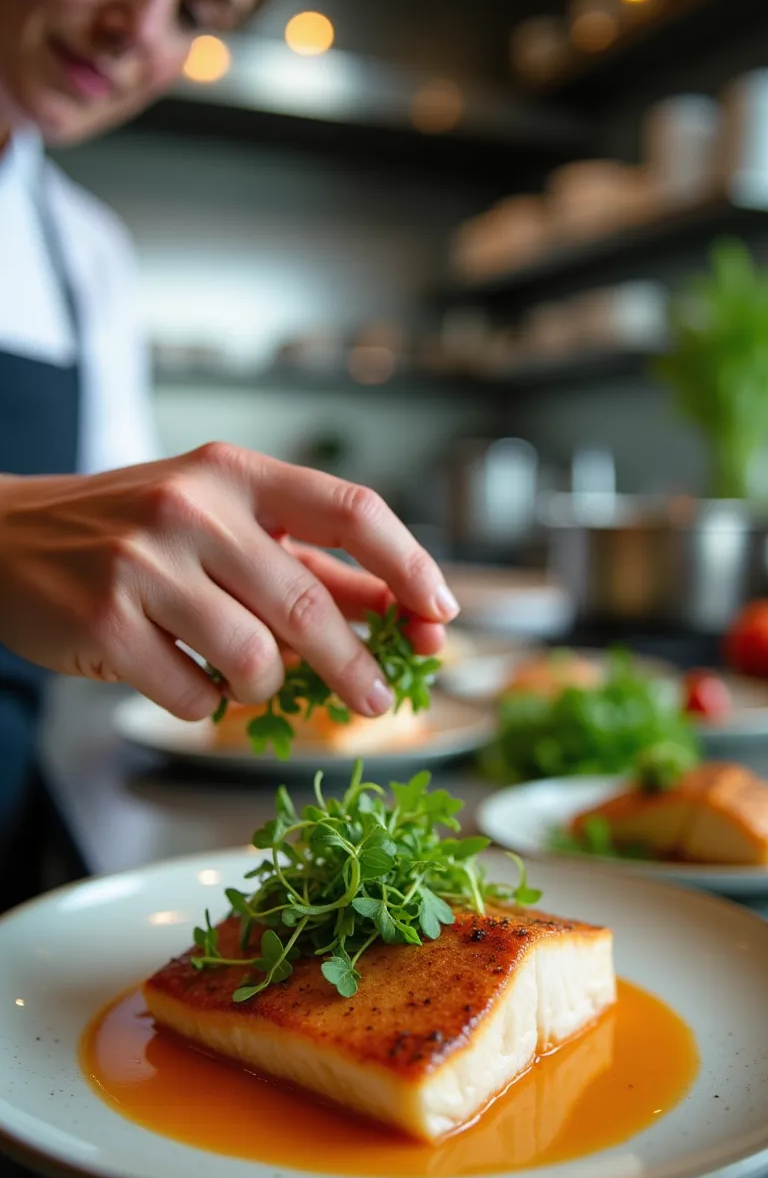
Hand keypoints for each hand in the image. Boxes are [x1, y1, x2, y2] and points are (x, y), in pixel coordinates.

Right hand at [0, 443, 458, 719]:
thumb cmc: (131, 532)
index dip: (410, 565)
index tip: (440, 614)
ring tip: (245, 682)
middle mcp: (193, 505)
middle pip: (310, 604)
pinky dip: (203, 704)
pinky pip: (191, 694)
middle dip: (356, 666)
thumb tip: (402, 610)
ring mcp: (144, 561)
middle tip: (375, 701)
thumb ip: (308, 561)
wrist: (5, 538)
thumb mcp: (221, 522)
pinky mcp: (104, 618)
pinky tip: (184, 680)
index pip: (351, 510)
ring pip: (253, 660)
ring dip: (263, 690)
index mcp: (236, 473)